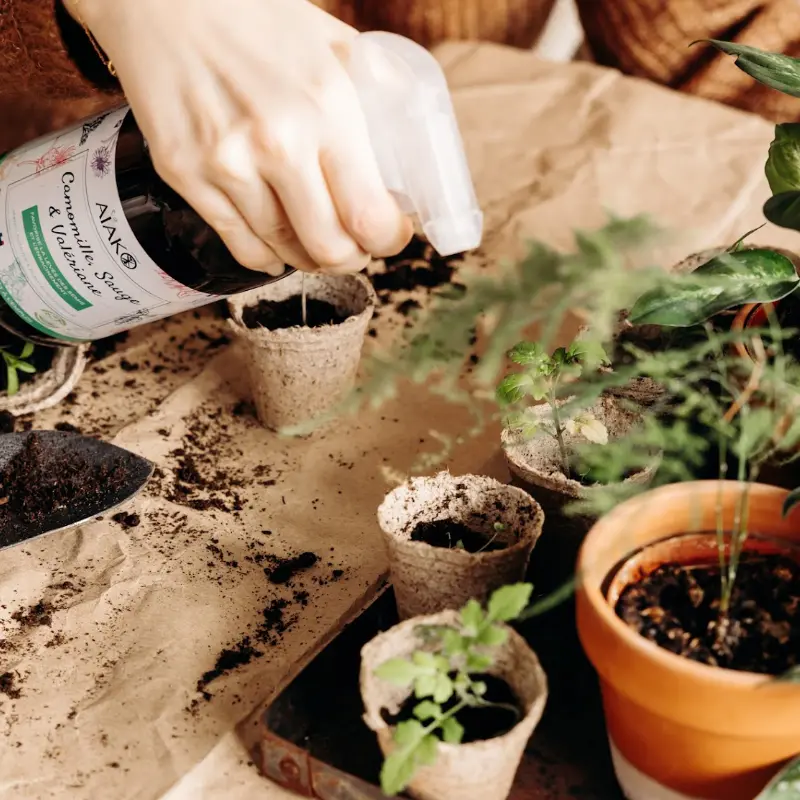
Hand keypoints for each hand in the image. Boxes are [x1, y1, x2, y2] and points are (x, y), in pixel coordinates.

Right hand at [65, 0, 412, 274]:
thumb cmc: (254, 15)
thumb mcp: (332, 42)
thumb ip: (374, 94)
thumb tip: (408, 154)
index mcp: (325, 108)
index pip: (369, 216)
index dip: (389, 240)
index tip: (390, 235)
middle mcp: (276, 144)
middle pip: (329, 249)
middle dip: (353, 258)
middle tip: (357, 249)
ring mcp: (225, 164)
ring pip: (284, 251)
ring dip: (310, 257)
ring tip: (318, 244)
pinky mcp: (184, 175)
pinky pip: (238, 245)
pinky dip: (267, 256)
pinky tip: (279, 250)